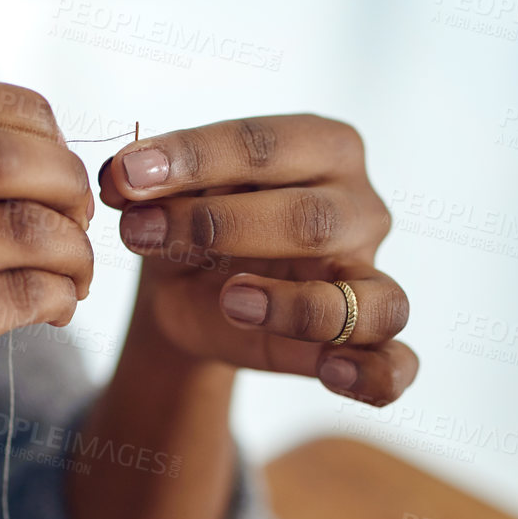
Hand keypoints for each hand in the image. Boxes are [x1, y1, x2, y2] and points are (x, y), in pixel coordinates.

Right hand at [0, 79, 93, 493]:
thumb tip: (36, 128)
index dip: (29, 119)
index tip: (54, 155)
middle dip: (63, 178)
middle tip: (80, 214)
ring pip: (18, 223)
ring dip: (72, 246)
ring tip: (74, 270)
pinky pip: (22, 290)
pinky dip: (59, 294)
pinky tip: (56, 308)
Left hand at [98, 115, 415, 405]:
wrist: (191, 296)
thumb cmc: (192, 226)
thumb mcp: (164, 201)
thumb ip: (150, 188)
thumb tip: (122, 180)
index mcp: (322, 147)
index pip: (264, 145)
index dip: (193, 158)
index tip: (126, 177)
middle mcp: (360, 207)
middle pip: (311, 219)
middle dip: (218, 225)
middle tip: (141, 233)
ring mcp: (371, 275)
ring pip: (368, 296)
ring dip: (295, 307)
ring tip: (229, 300)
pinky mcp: (367, 340)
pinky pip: (395, 364)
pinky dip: (373, 373)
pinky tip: (330, 372)